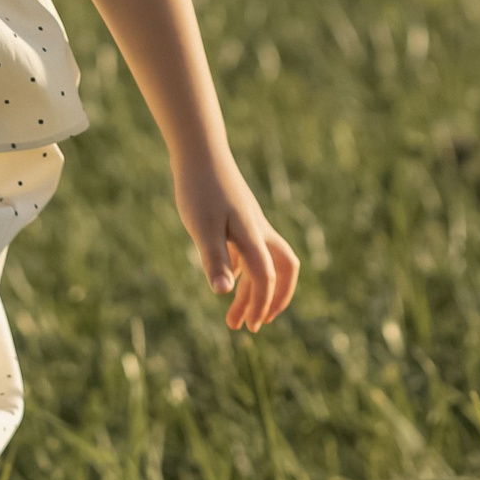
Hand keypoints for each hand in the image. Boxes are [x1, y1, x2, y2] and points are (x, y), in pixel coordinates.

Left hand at [175, 156, 300, 330]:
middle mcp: (258, 231)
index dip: (263, 303)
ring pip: (261, 264)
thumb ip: (214, 259)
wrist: (199, 152)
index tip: (250, 325)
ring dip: (251, 293)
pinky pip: (247, 253)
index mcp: (253, 236)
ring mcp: (249, 225)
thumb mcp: (202, 227)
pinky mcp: (236, 219)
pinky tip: (227, 284)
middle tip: (251, 327)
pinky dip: (242, 273)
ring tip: (232, 319)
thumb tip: (223, 293)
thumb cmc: (200, 189)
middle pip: (280, 271)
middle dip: (271, 301)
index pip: (267, 277)